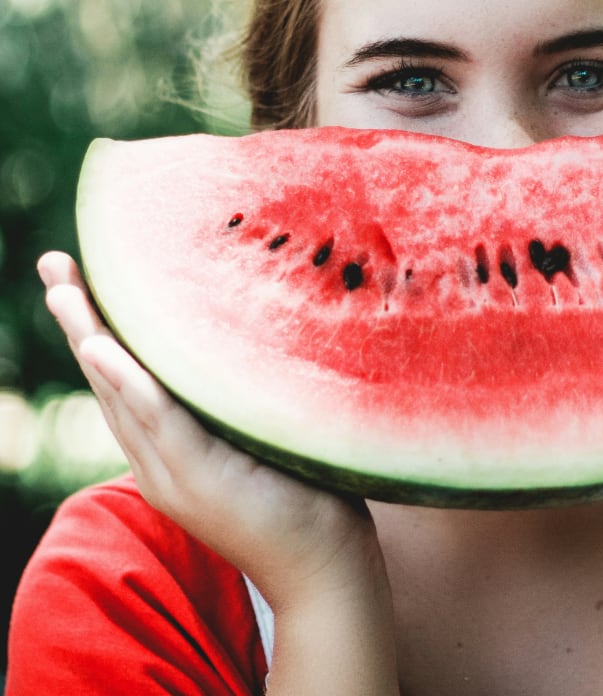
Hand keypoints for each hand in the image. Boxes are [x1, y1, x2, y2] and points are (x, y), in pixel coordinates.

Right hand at [37, 251, 386, 613]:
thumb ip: (238, 396)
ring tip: (64, 290)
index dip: (99, 328)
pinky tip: (104, 348)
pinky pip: (157, 421)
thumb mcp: (260, 433)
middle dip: (79, 321)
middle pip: (109, 379)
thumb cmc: (304, 491)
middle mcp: (159, 460)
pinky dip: (128, 383)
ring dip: (90, 338)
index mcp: (170, 448)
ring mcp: (173, 473)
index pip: (124, 379)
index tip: (81, 276)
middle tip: (54, 264)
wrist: (322, 564)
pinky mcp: (199, 479)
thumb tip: (252, 330)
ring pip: (121, 395)